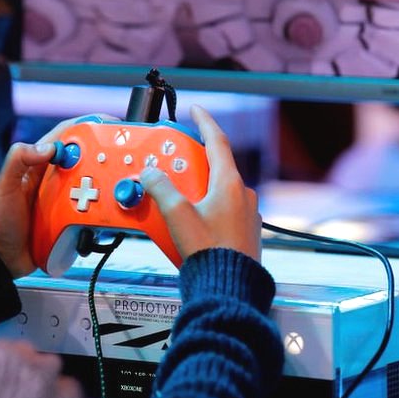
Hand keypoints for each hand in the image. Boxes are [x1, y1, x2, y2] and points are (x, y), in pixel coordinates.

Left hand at [0, 114, 117, 277]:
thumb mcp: (3, 186)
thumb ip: (19, 160)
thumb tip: (48, 147)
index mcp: (36, 166)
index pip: (63, 138)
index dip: (84, 127)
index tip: (104, 125)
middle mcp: (51, 180)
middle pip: (82, 160)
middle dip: (100, 156)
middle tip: (119, 157)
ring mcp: (61, 200)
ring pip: (88, 185)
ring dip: (102, 184)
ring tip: (117, 184)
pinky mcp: (67, 219)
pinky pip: (87, 210)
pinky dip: (98, 209)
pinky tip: (107, 210)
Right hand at [140, 105, 261, 261]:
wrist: (230, 287)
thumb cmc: (209, 252)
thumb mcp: (177, 215)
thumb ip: (161, 188)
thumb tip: (150, 173)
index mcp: (230, 183)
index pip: (218, 141)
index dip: (205, 122)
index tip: (196, 110)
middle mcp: (244, 195)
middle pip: (216, 167)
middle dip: (194, 164)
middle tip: (174, 165)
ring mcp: (247, 214)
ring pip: (220, 190)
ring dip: (199, 189)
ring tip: (178, 200)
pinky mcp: (245, 232)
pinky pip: (224, 210)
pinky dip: (207, 208)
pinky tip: (192, 223)